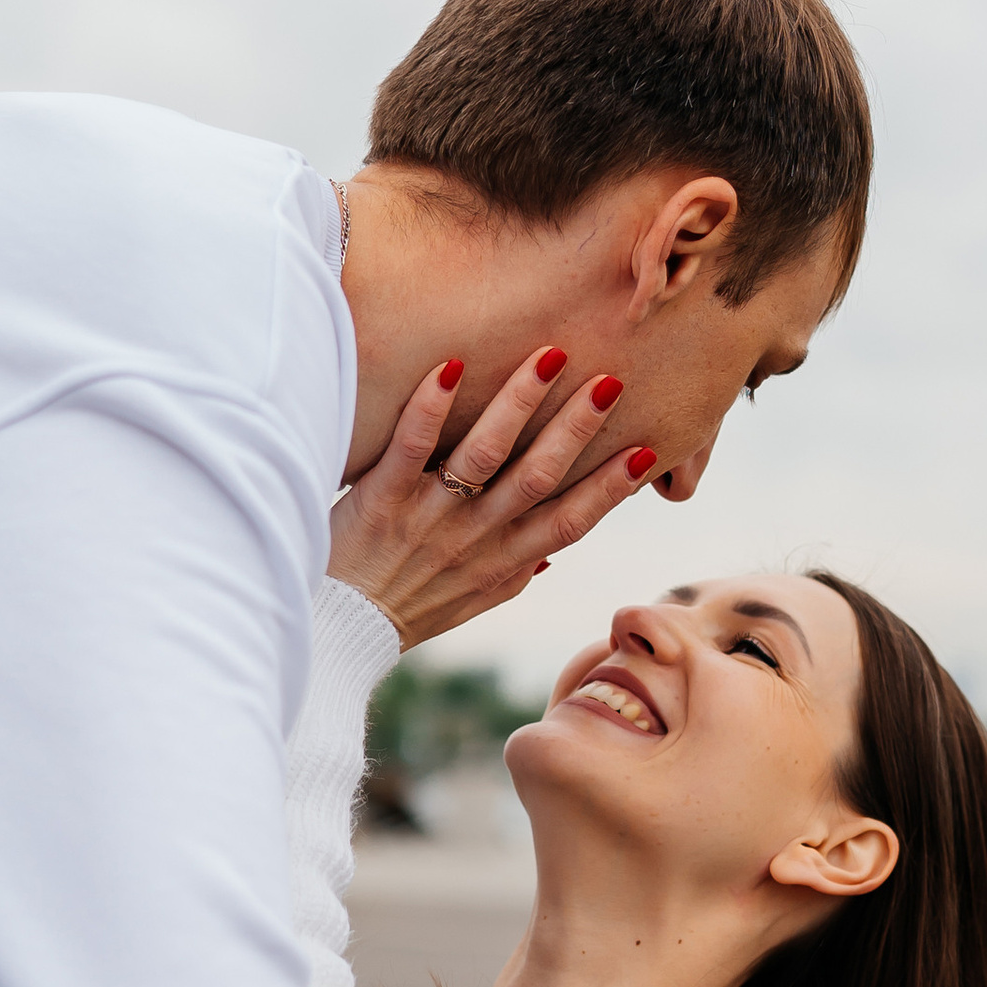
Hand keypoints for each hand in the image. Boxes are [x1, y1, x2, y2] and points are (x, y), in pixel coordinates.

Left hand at [327, 352, 655, 653]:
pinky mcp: (382, 498)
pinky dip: (432, 406)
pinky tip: (453, 367)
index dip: (610, 490)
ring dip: (519, 403)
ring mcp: (429, 516)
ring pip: (484, 454)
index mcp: (504, 561)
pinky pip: (411, 447)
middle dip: (576, 429)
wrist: (338, 628)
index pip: (570, 523)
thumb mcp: (477, 598)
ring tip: (551, 358)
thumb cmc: (412, 607)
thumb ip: (520, 569)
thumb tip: (558, 546)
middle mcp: (474, 538)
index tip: (648, 454)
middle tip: (610, 382)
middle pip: (537, 477)